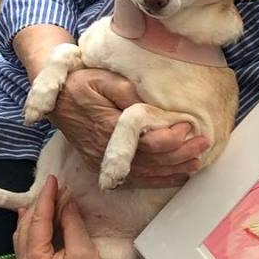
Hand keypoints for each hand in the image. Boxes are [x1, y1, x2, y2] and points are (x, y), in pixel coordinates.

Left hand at [14, 175, 120, 258]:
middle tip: (51, 186)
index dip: (45, 198)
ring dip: (32, 216)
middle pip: (25, 227)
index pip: (37, 221)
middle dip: (37, 205)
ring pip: (22, 236)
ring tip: (43, 198)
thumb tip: (66, 200)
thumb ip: (71, 222)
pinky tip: (34, 219)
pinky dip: (30, 229)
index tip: (53, 179)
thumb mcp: (83, 249)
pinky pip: (25, 246)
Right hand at [50, 69, 208, 187]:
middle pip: (151, 161)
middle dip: (181, 154)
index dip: (172, 137)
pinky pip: (134, 179)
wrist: (55, 100)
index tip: (188, 125)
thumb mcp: (102, 78)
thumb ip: (127, 92)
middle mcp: (106, 150)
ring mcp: (104, 161)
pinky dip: (158, 180)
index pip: (147, 142)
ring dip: (173, 170)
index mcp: (108, 127)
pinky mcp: (103, 166)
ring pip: (145, 173)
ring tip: (196, 162)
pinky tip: (175, 176)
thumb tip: (150, 107)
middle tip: (203, 143)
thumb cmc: (80, 84)